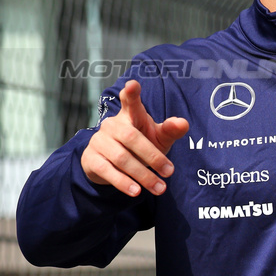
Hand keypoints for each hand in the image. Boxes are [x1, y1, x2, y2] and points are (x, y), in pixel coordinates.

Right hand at [81, 80, 188, 196]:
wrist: (113, 163)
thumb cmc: (142, 144)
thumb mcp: (158, 137)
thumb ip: (170, 130)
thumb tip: (183, 123)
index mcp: (131, 115)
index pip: (130, 101)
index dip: (131, 94)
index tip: (133, 84)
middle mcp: (113, 125)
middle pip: (132, 137)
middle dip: (152, 156)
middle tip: (170, 172)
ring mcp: (100, 141)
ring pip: (121, 157)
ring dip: (142, 175)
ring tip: (160, 188)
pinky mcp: (92, 158)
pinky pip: (107, 171)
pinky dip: (123, 182)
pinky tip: (136, 191)